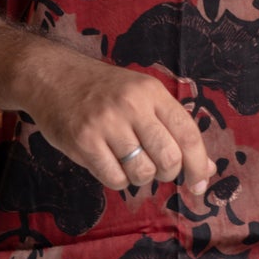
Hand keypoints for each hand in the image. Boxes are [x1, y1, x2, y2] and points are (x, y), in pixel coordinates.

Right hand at [20, 48, 212, 195]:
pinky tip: (109, 163)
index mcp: (151, 92)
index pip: (188, 133)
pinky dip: (117, 179)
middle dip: (169, 173)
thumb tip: (206, 169)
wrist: (52, 76)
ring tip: (129, 163)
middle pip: (169, 158)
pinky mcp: (83, 141)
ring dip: (141, 178)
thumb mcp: (140, 94)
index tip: (200, 183)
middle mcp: (132, 105)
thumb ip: (172, 127)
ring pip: (143, 172)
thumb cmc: (102, 90)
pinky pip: (114, 178)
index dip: (198, 164)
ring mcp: (106, 123)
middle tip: (158, 169)